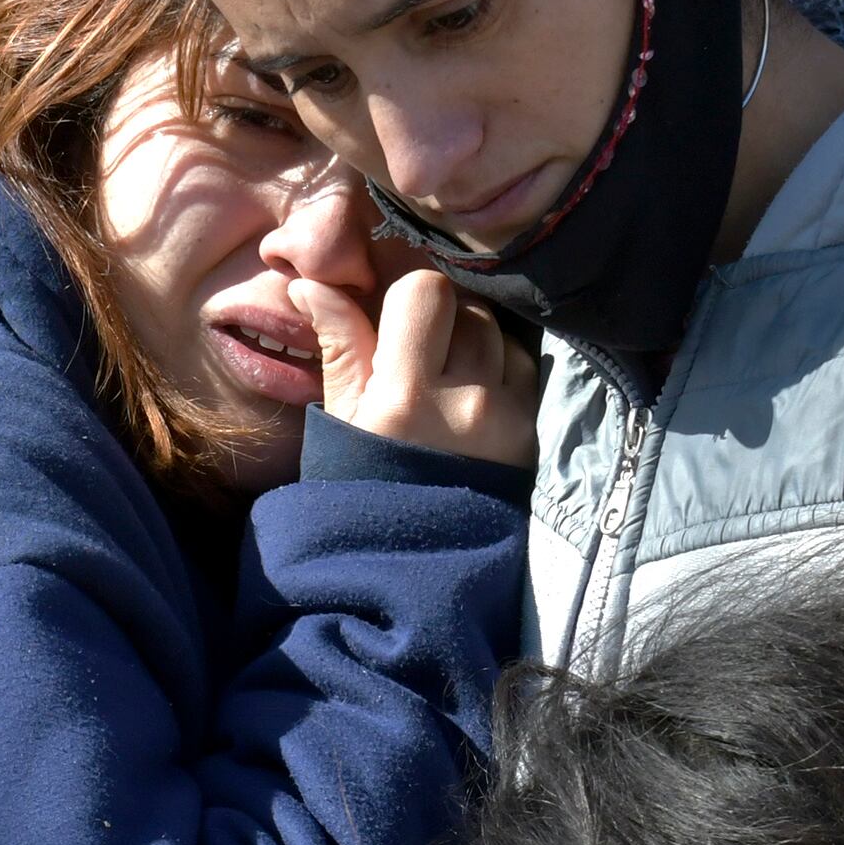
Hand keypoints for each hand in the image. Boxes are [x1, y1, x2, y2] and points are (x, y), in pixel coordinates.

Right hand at [292, 266, 540, 464]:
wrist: (413, 562)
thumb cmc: (362, 487)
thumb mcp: (341, 418)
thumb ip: (340, 344)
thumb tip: (312, 283)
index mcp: (405, 397)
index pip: (425, 291)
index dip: (406, 290)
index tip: (391, 308)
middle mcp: (466, 402)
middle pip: (466, 306)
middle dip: (439, 313)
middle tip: (415, 342)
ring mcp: (508, 418)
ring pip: (499, 331)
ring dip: (472, 336)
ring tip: (444, 370)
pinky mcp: (531, 433)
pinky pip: (524, 366)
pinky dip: (499, 364)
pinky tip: (472, 390)